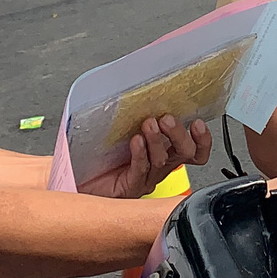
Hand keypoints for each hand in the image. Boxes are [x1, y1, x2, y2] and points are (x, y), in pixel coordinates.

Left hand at [78, 115, 211, 198]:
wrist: (75, 179)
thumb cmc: (97, 155)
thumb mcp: (121, 128)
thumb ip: (134, 114)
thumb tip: (138, 89)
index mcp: (162, 152)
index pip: (193, 150)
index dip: (201, 139)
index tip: (197, 123)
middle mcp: (157, 166)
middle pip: (185, 153)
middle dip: (179, 134)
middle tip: (167, 119)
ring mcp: (146, 178)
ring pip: (164, 161)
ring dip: (158, 140)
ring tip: (147, 125)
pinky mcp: (130, 188)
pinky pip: (142, 172)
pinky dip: (141, 154)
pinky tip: (136, 142)